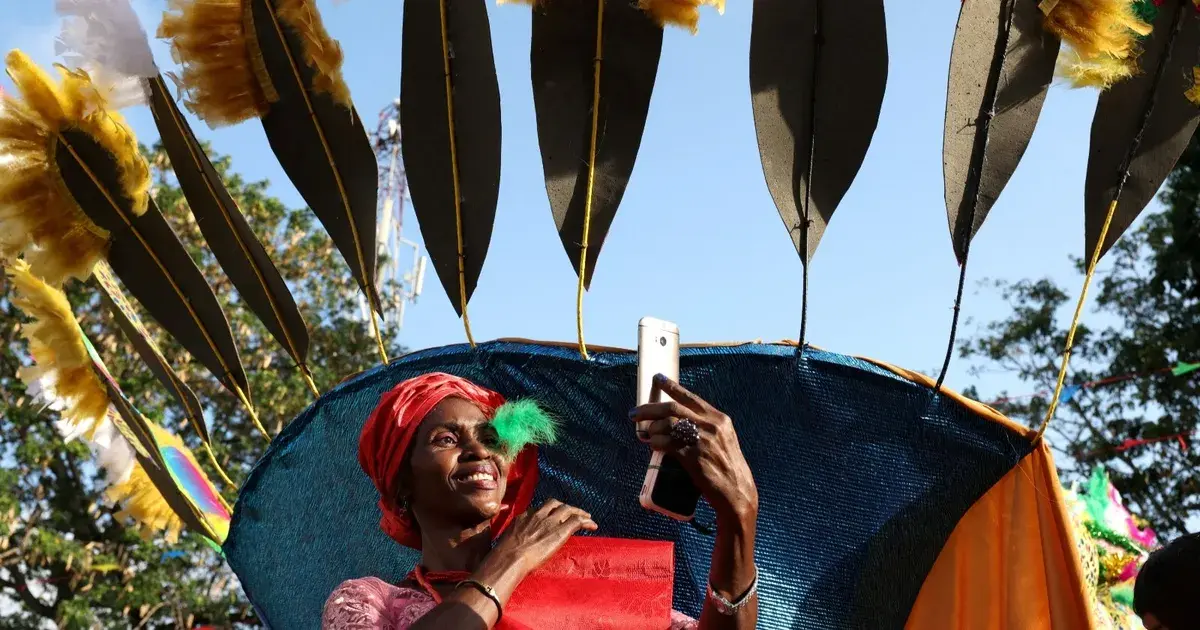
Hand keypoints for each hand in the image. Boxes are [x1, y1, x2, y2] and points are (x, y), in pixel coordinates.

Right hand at [489, 499, 597, 577]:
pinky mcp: (560, 531)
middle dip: (565, 507)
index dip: (548, 512)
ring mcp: (549, 522)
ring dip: (578, 512)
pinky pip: (576, 521)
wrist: (510, 558)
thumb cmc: (504, 556)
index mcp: (523, 517)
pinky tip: (593, 525)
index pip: (539, 509)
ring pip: (568, 509)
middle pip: (555, 504)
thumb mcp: (506, 542)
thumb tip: (507, 549)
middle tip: (573, 513)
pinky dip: (586, 521)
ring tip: (587, 517)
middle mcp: (537, 515)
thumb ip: (511, 539)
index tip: (553, 517)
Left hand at [630, 375, 758, 519]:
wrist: (737, 492)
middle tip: (634, 413)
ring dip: (652, 429)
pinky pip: (667, 444)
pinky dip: (656, 443)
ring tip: (647, 435)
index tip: (657, 379)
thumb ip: (705, 427)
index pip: (690, 398)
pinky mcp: (693, 457)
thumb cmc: (727, 467)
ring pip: (668, 425)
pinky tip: (653, 445)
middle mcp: (711, 426)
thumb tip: (677, 421)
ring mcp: (702, 441)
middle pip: (672, 409)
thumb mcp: (723, 439)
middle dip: (649, 409)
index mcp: (719, 419)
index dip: (671, 387)